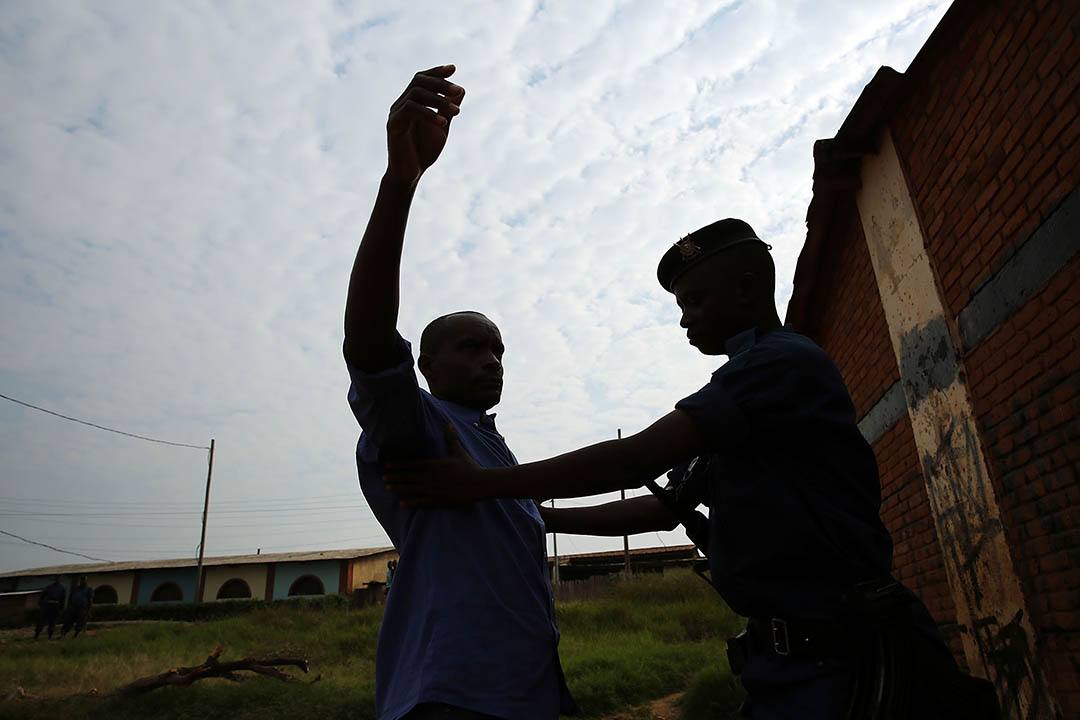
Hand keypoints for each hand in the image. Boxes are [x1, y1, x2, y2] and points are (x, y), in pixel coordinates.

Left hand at [384, 424, 490, 506]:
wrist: (480, 484)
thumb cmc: (469, 467)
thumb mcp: (458, 451)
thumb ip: (450, 438)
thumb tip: (449, 424)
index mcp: (434, 465)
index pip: (412, 464)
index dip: (399, 464)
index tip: (387, 464)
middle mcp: (431, 477)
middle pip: (409, 477)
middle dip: (395, 476)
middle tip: (382, 477)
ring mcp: (434, 490)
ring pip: (412, 489)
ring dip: (399, 488)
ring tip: (387, 488)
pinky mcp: (439, 500)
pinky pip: (422, 502)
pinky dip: (411, 502)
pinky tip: (401, 504)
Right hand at [386, 65, 464, 185]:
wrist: (410, 174)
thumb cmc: (424, 151)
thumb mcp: (442, 127)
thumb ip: (448, 109)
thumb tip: (461, 89)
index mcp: (411, 102)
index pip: (421, 79)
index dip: (436, 71)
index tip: (453, 68)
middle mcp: (400, 104)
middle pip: (418, 82)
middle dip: (440, 83)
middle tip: (458, 91)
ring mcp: (395, 114)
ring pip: (415, 95)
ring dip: (438, 100)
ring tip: (457, 110)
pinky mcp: (393, 125)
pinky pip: (410, 111)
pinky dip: (429, 114)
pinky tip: (443, 123)